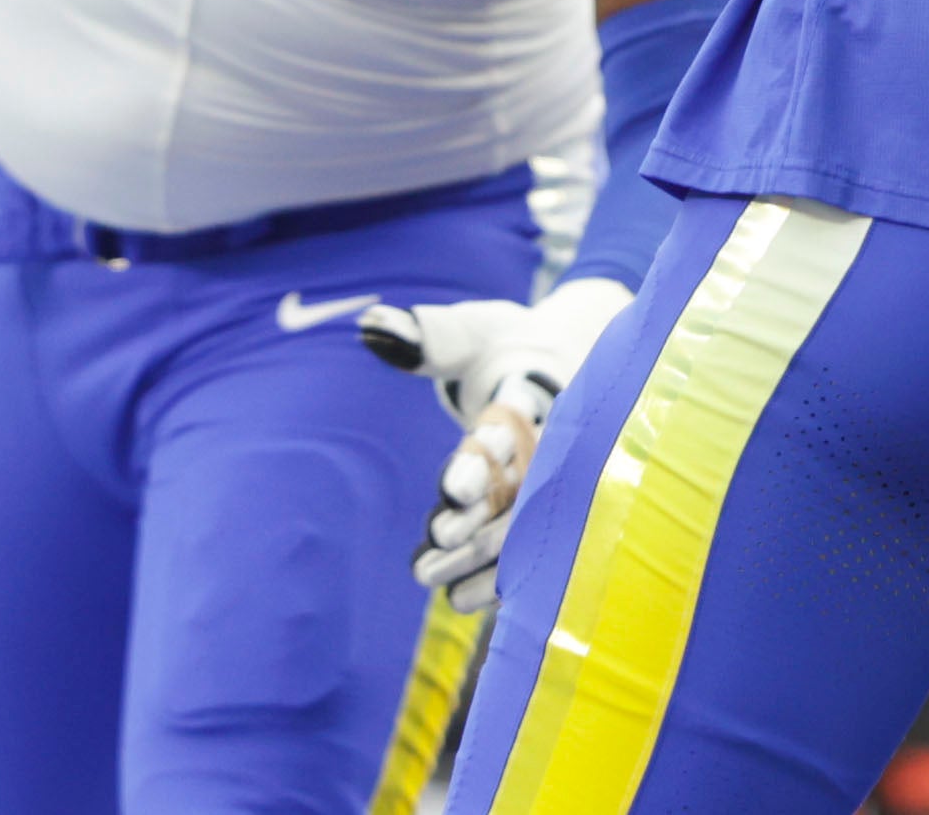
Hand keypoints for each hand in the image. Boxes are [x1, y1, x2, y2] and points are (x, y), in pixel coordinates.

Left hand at [359, 276, 629, 610]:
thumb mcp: (473, 331)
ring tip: (429, 578)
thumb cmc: (504, 343)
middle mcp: (552, 440)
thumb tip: (371, 327)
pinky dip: (496, 574)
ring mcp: (553, 478)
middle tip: (434, 545)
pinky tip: (460, 600)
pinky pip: (526, 547)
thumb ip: (430, 336)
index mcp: (536, 392)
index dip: (480, 462)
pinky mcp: (546, 507)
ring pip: (519, 524)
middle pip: (516, 486)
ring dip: (478, 554)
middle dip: (477, 519)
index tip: (451, 491)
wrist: (557, 360)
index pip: (508, 429)